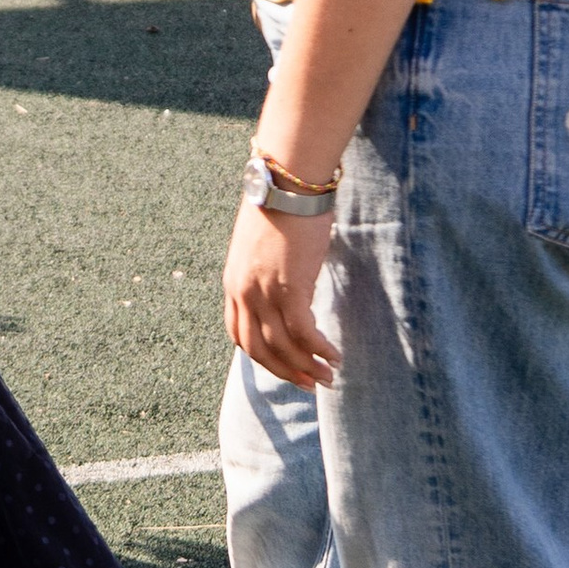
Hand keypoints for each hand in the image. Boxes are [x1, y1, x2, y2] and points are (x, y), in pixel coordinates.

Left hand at [224, 199, 337, 387]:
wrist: (288, 182)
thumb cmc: (284, 207)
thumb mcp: (264, 247)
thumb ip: (269, 273)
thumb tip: (292, 289)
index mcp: (233, 283)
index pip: (239, 335)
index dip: (262, 358)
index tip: (284, 368)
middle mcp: (243, 292)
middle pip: (258, 349)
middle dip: (285, 371)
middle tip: (310, 385)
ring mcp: (264, 291)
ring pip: (282, 346)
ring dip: (307, 366)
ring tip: (329, 377)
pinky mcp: (290, 287)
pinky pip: (304, 332)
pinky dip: (319, 349)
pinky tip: (335, 356)